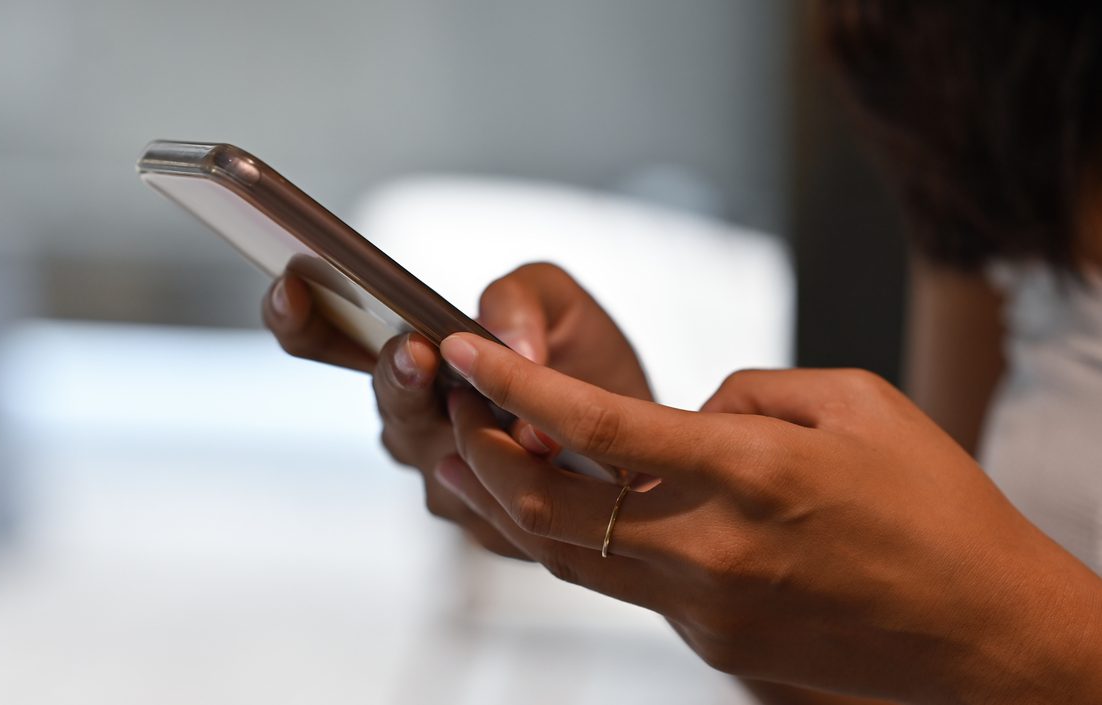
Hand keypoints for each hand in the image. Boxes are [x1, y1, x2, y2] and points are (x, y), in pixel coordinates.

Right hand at [262, 263, 651, 557]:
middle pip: (383, 400)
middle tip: (415, 353)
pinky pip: (481, 505)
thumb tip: (502, 345)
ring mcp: (441, 474)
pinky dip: (511, 479)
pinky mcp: (482, 522)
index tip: (292, 285)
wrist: (643, 443)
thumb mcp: (558, 303)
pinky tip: (545, 463)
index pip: (325, 337)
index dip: (295, 316)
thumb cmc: (584, 364)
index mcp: (411, 354)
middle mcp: (413, 416)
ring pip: (430, 456)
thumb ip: (518, 298)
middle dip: (397, 376)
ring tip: (498, 409)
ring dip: (460, 433)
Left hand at [434, 333, 1101, 703]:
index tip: (462, 352)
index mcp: (748, 471)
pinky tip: (592, 507)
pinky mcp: (708, 643)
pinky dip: (597, 540)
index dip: (512, 386)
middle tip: (451, 413)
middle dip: (478, 457)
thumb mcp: (855, 402)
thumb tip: (686, 412)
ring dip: (511, 506)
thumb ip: (749, 392)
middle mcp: (709, 549)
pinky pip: (630, 585)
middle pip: (543, 512)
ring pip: (568, 558)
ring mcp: (702, 609)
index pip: (592, 425)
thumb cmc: (935, 506)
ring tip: (478, 458)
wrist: (983, 632)